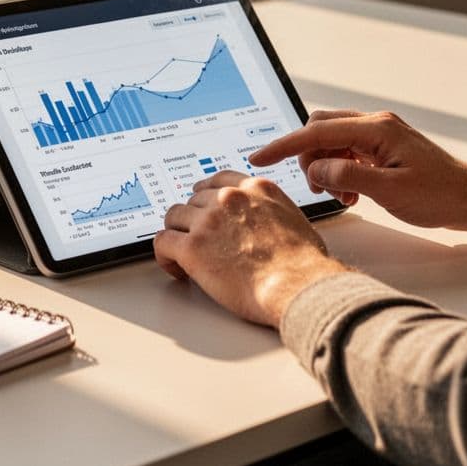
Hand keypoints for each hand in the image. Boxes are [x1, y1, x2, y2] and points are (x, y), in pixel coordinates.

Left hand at [154, 171, 349, 327]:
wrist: (298, 285)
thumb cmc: (304, 263)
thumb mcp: (294, 219)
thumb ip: (271, 210)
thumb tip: (265, 222)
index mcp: (255, 189)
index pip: (219, 180)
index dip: (207, 196)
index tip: (203, 207)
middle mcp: (229, 198)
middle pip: (194, 199)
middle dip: (194, 219)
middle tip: (196, 239)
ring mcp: (208, 221)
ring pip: (174, 216)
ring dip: (177, 234)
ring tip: (183, 255)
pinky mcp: (192, 247)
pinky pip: (162, 242)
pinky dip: (164, 256)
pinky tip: (176, 268)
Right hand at [250, 110, 466, 243]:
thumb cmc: (440, 195)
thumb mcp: (389, 191)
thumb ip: (347, 176)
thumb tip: (316, 169)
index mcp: (376, 129)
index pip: (316, 131)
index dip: (284, 146)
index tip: (259, 157)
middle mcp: (375, 125)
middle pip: (320, 130)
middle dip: (308, 159)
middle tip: (318, 189)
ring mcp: (380, 135)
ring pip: (332, 143)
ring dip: (326, 168)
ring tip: (341, 196)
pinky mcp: (383, 148)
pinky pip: (347, 153)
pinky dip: (339, 172)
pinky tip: (352, 194)